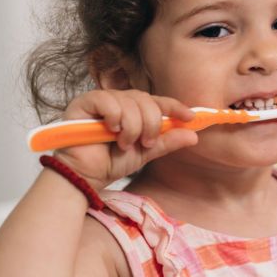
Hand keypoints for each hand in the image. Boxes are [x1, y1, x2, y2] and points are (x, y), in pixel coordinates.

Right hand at [52, 90, 198, 188]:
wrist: (87, 177)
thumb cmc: (111, 163)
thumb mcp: (146, 152)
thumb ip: (166, 141)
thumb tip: (193, 135)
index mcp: (133, 110)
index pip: (156, 101)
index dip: (174, 106)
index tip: (190, 117)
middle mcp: (117, 101)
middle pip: (145, 99)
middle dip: (151, 122)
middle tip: (146, 142)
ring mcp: (100, 100)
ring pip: (128, 101)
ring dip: (132, 126)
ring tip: (124, 143)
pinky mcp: (83, 103)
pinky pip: (106, 100)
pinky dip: (114, 116)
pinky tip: (112, 131)